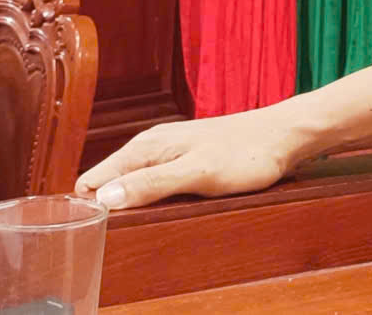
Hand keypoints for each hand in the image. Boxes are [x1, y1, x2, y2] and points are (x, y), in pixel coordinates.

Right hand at [74, 108, 302, 209]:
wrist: (283, 135)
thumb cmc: (245, 153)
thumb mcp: (196, 174)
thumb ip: (151, 185)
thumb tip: (105, 198)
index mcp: (146, 147)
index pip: (94, 178)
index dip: (88, 204)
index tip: (88, 229)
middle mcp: (151, 146)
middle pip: (109, 181)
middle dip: (105, 206)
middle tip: (110, 235)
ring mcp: (168, 151)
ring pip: (130, 181)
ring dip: (126, 202)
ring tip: (129, 226)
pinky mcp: (184, 158)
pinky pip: (152, 181)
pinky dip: (147, 197)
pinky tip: (155, 209)